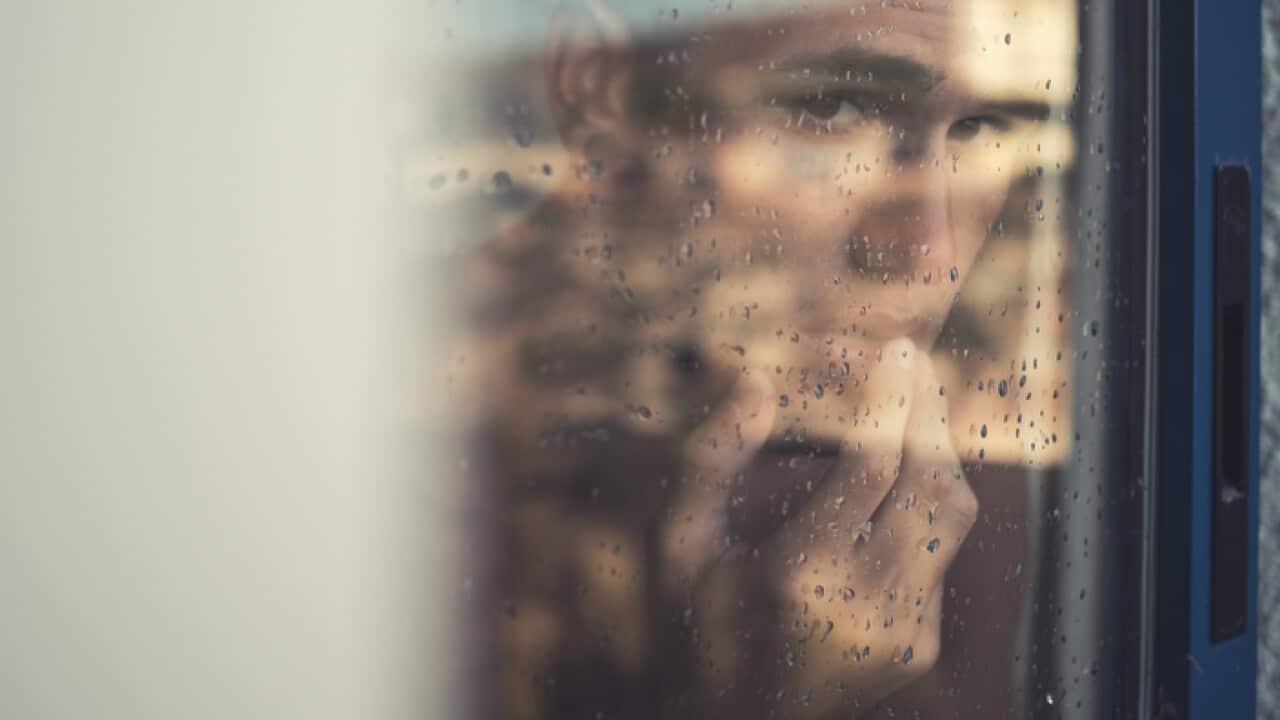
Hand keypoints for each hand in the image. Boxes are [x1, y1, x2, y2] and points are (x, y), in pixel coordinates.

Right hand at [660, 338, 977, 717]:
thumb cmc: (693, 628)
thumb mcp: (679, 544)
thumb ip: (712, 458)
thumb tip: (758, 381)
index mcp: (797, 575)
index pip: (872, 466)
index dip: (891, 399)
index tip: (896, 350)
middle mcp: (863, 605)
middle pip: (931, 484)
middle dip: (930, 413)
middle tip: (917, 364)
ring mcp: (901, 633)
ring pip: (952, 518)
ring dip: (939, 454)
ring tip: (916, 410)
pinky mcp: (917, 648)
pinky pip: (939, 555)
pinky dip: (924, 506)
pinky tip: (896, 484)